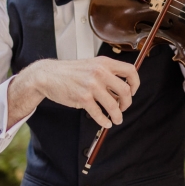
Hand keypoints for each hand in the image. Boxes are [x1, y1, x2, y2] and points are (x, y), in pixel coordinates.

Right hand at [7, 57, 139, 128]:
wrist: (48, 75)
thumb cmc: (72, 72)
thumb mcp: (92, 66)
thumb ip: (108, 75)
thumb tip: (123, 93)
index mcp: (105, 63)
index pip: (130, 70)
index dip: (136, 83)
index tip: (133, 91)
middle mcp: (100, 72)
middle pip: (125, 91)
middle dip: (127, 103)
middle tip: (123, 107)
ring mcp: (91, 86)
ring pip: (113, 105)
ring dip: (117, 115)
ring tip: (116, 119)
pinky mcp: (82, 98)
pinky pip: (99, 113)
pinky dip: (104, 121)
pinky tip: (105, 122)